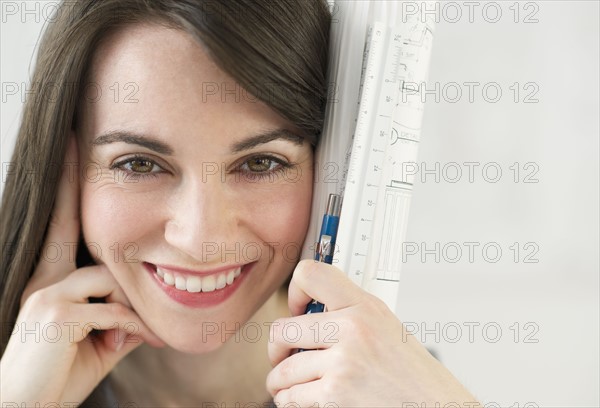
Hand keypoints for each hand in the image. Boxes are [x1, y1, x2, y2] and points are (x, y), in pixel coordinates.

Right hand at [0, 136, 163, 405]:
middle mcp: (43, 278)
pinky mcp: (53, 311)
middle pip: (79, 230)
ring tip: (149, 335)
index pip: (64, 225)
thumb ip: (120, 315)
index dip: (67, 187)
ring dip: (134, 309)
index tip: (69, 146)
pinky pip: (112, 308)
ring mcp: (45, 292)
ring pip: (110, 279)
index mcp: (52, 280)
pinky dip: (133, 326)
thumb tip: (145, 307)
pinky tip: (143, 342)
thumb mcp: (100, 340)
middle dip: (73, 182)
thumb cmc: (62, 375)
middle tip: (80, 148)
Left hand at [266, 259, 479, 406]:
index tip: (295, 310)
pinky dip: (291, 402)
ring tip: (288, 385)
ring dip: (280, 383)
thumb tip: (307, 315)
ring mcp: (342, 361)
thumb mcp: (385, 326)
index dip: (293, 292)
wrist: (435, 404)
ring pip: (283, 370)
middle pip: (282, 329)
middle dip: (276, 349)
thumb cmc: (411, 372)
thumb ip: (349, 313)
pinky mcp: (335, 394)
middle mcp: (352, 328)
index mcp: (364, 306)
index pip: (309, 274)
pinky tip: (303, 399)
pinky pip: (291, 398)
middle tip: (281, 357)